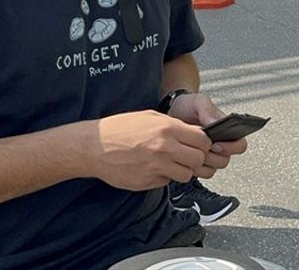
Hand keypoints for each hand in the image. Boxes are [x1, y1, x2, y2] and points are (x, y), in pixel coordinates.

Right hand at [86, 110, 211, 189]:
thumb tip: (194, 133)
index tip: (198, 144)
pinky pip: (168, 182)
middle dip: (197, 159)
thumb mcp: (150, 117)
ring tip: (171, 163)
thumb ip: (174, 125)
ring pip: (187, 175)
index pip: (203, 140)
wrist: (94, 147)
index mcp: (167, 129)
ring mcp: (156, 167)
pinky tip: (154, 168)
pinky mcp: (148, 181)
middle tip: (187, 156)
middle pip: (199, 159)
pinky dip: (165, 177)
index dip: (203, 143)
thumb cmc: (120, 129)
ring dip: (183, 170)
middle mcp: (164, 148)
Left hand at [167, 92, 248, 176]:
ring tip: (191, 151)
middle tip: (202, 149)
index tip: (216, 145)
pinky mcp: (196, 162)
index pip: (240, 145)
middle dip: (213, 156)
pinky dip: (193, 168)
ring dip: (202, 163)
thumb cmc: (188, 106)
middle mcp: (220, 145)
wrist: (172, 111)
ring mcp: (208, 155)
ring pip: (213, 169)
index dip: (232, 148)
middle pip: (225, 160)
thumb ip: (208, 110)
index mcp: (227, 131)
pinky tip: (185, 157)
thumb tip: (215, 122)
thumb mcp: (199, 102)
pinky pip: (200, 172)